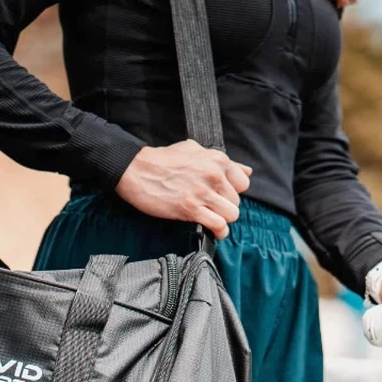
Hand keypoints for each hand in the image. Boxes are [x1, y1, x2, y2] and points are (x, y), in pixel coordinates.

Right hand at [115, 140, 251, 238]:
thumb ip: (222, 161)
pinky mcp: (191, 209)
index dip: (233, 191)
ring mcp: (202, 193)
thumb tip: (246, 170)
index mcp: (217, 160)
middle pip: (236, 201)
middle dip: (225, 206)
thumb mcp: (195, 150)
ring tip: (211, 218)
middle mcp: (214, 175)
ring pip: (231, 214)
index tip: (221, 195)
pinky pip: (218, 225)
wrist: (135, 169)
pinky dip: (218, 231)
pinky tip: (212, 230)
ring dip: (222, 219)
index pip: (243, 183)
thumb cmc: (162, 160)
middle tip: (210, 207)